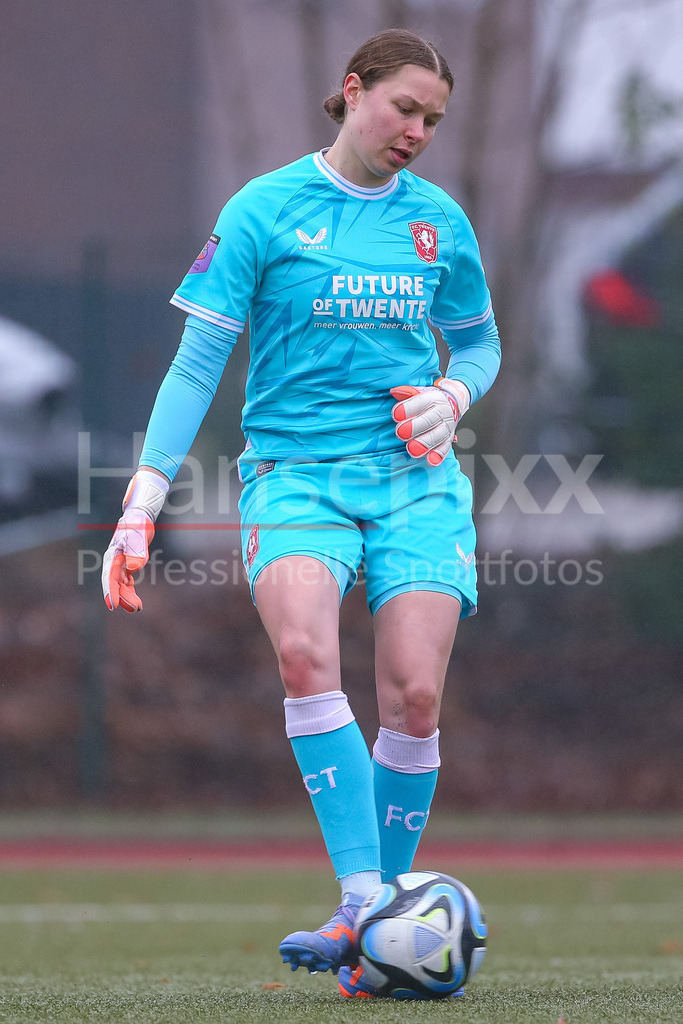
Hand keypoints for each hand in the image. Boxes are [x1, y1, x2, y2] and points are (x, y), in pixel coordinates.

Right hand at [102, 469, 168, 611]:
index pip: (109, 577)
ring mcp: (120, 563)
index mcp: (112, 556)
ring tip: (137, 608)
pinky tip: (135, 601)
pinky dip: (130, 591)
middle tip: (131, 609)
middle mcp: (114, 561)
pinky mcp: (127, 564)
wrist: (139, 516)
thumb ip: (137, 550)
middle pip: (115, 583)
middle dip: (121, 597)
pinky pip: (126, 581)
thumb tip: (135, 567)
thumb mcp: (138, 535)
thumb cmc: (136, 524)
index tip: (113, 606)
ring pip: (121, 585)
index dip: (110, 592)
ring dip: (127, 596)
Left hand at [390, 378, 470, 465]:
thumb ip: (407, 392)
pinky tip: (430, 460)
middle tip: (401, 433)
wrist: (453, 402)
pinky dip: (438, 455)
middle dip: (415, 427)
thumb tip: (395, 391)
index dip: (409, 408)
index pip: (422, 401)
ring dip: (425, 443)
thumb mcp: (419, 392)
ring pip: (438, 435)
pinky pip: (445, 448)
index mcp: (434, 398)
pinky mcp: (449, 439)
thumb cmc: (430, 400)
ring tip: (412, 449)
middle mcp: (443, 412)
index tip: (396, 415)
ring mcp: (447, 426)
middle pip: (430, 419)